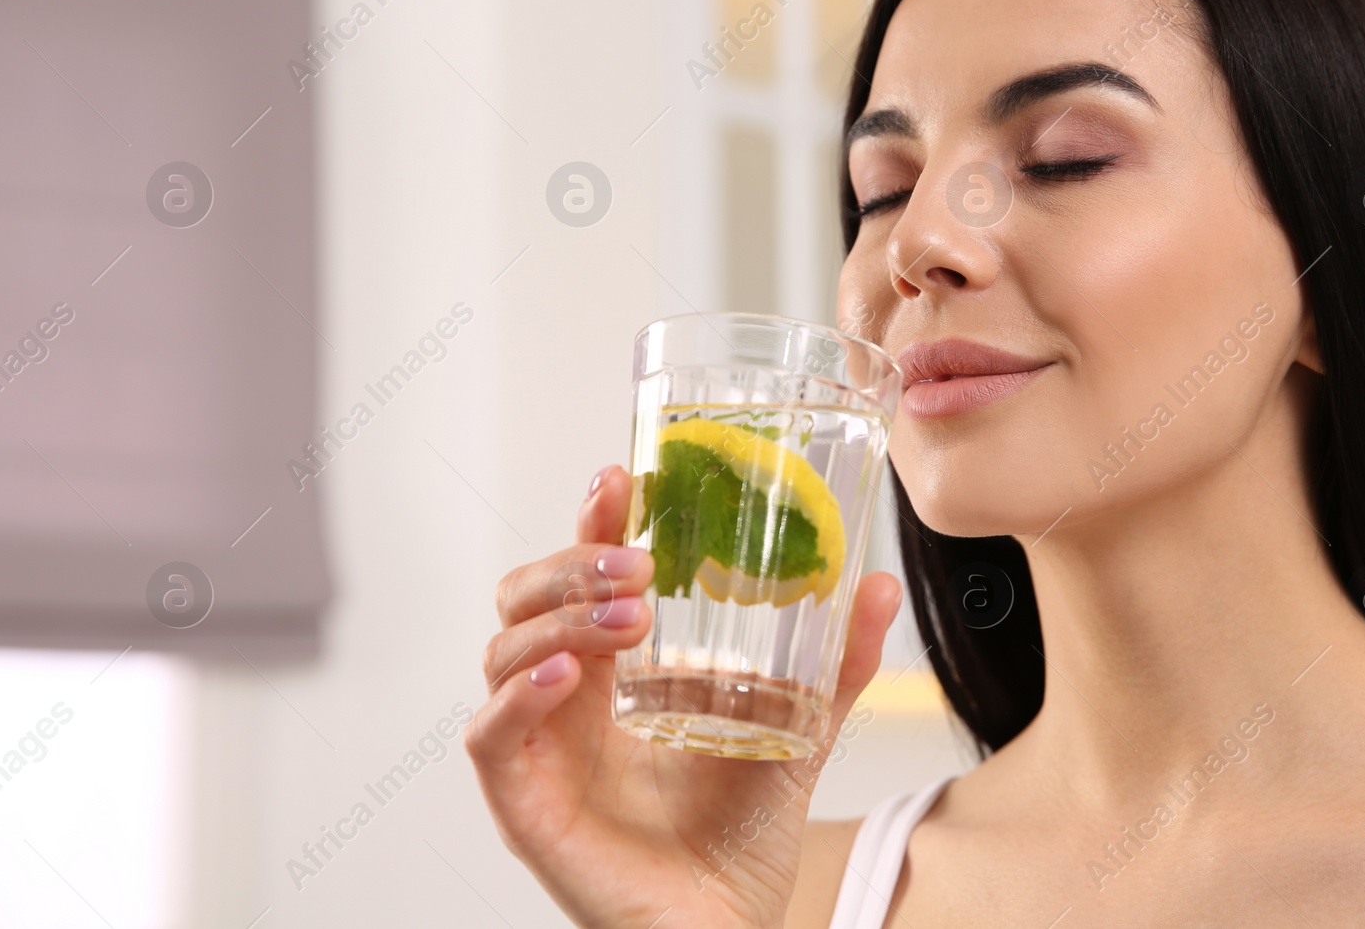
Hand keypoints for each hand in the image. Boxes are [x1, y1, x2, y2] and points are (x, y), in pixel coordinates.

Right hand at [466, 464, 902, 928]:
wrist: (730, 926)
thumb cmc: (741, 833)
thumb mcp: (795, 729)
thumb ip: (832, 663)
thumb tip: (875, 584)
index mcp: (613, 673)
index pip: (582, 576)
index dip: (590, 523)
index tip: (621, 479)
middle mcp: (565, 701)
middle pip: (524, 599)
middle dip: (572, 566)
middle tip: (637, 563)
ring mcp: (539, 749)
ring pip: (503, 652)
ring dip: (559, 619)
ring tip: (628, 618)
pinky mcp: (523, 804)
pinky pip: (489, 736)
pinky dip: (518, 697)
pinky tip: (568, 677)